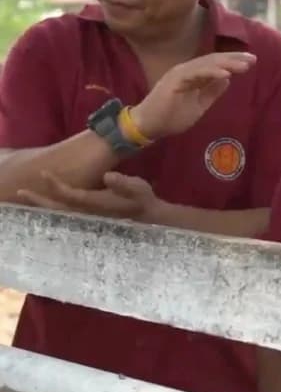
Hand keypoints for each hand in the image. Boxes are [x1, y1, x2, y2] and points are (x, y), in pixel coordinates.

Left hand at [16, 171, 153, 219]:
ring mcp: (86, 218)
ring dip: (42, 206)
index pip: (70, 195)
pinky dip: (52, 209)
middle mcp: (87, 213)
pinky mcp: (88, 218)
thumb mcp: (138, 188)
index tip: (43, 173)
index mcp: (96, 204)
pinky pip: (64, 214)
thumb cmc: (142, 200)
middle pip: (57, 208)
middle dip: (39, 200)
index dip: (56, 185)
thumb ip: (123, 183)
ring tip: (27, 198)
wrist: (149, 217)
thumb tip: (107, 176)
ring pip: (58, 213)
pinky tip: (46, 204)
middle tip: (20, 192)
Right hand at [131, 52, 256, 139]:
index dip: (232, 61)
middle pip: (213, 60)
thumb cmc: (171, 117)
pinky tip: (226, 75)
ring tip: (244, 65)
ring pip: (206, 64)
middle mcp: (187, 70)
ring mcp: (180, 73)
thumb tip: (228, 80)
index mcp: (193, 75)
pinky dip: (211, 73)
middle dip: (233, 58)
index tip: (250, 62)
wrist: (149, 126)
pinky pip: (195, 73)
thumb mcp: (199, 105)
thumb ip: (211, 92)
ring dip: (226, 64)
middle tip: (252, 58)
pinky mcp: (174, 80)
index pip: (216, 64)